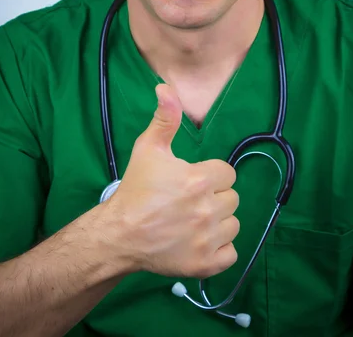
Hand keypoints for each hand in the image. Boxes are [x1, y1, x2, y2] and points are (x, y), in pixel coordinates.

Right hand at [101, 83, 239, 279]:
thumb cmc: (136, 189)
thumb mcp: (148, 148)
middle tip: (188, 201)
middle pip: (232, 198)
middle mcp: (209, 210)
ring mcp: (208, 239)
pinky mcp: (206, 264)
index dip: (210, 175)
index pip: (227, 173)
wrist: (119, 234)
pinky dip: (219, 249)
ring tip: (192, 221)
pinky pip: (231, 254)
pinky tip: (200, 241)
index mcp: (200, 180)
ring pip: (233, 225)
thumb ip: (164, 118)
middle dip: (214, 197)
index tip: (191, 181)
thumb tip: (166, 87)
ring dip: (218, 222)